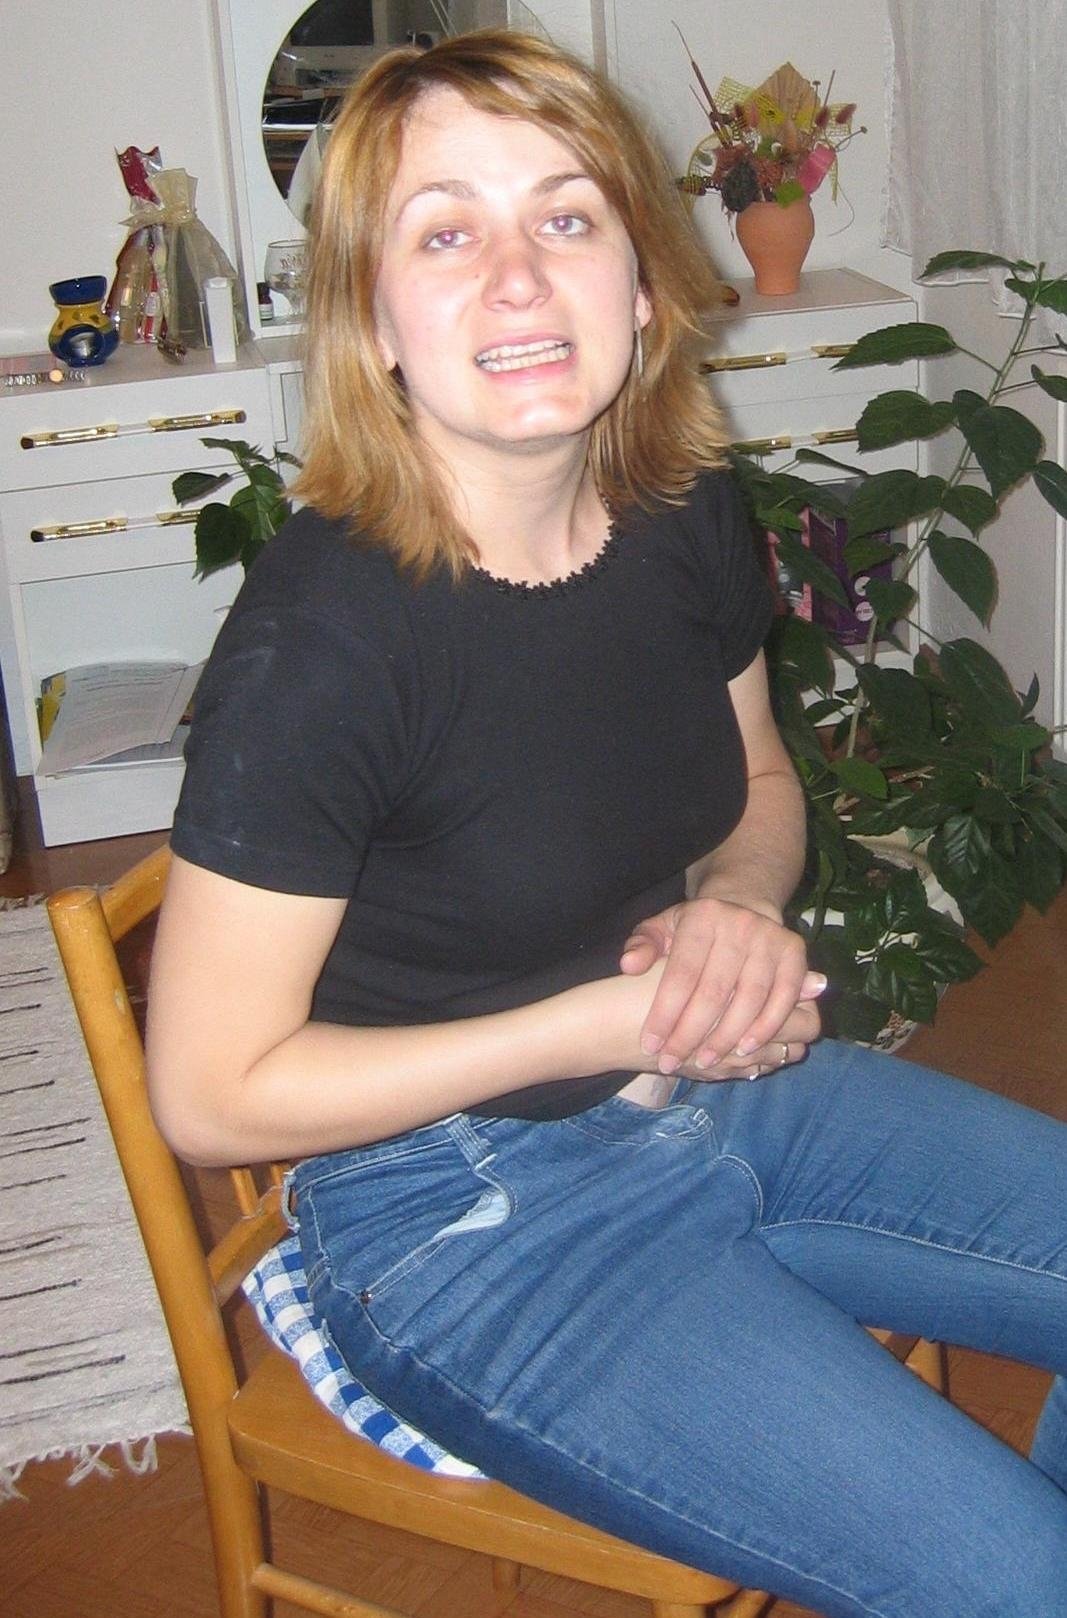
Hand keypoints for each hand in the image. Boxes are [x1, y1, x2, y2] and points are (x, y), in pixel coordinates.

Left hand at [619, 896, 823, 1075]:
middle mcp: (739, 924)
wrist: (744, 908)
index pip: (681, 973)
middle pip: (714, 991)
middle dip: (691, 1034)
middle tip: (672, 1062)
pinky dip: (766, 1027)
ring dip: (727, 1037)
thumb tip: (629, 966)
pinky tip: (745, 1050)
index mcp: (702, 916)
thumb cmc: (694, 930)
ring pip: (749, 999)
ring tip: (704, 1061)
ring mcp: (770, 938)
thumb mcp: (661, 928)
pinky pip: (782, 998)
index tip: (650, 1045)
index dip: (665, 1014)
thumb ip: (641, 946)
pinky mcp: (794, 953)